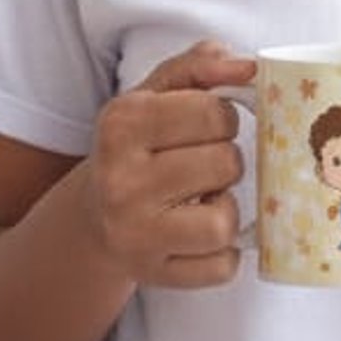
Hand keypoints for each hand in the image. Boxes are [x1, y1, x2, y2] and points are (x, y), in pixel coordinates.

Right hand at [81, 40, 255, 292]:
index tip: (207, 127)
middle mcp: (120, 179)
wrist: (92, 217)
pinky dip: (223, 254)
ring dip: (227, 209)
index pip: (214, 112)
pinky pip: (222, 268)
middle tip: (204, 166)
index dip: (224, 118)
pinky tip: (200, 237)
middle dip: (227, 162)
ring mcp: (134, 232)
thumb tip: (247, 67)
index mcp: (121, 123)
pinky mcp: (151, 274)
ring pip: (225, 221)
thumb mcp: (154, 95)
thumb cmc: (138, 147)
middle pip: (226, 164)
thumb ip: (199, 67)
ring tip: (204, 201)